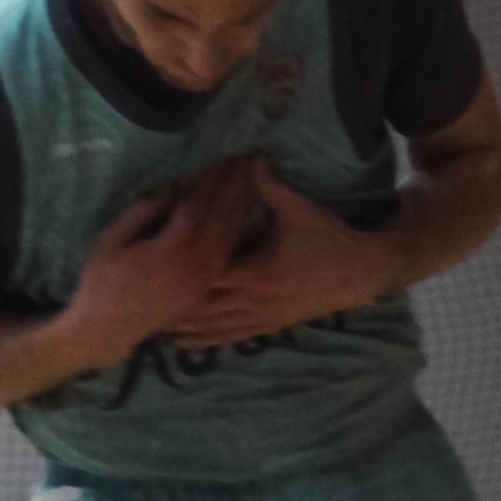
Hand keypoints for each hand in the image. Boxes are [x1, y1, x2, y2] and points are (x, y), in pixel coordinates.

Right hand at [59, 153, 259, 362]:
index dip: (213, 176)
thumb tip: (173, 186)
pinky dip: (237, 228)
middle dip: (234, 182)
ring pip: (231, 234)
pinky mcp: (206, 288)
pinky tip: (243, 210)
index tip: (223, 152)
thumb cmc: (102, 280)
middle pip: (222, 215)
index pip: (200, 203)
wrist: (106, 329)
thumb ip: (144, 211)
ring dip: (241, 202)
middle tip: (245, 155)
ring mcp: (205, 279)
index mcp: (173, 250)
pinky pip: (229, 253)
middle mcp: (197, 264)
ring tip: (249, 175)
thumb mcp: (112, 239)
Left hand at [170, 160, 400, 345]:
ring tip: (150, 325)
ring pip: (213, 326)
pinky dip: (205, 340)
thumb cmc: (330, 239)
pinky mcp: (269, 326)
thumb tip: (249, 156)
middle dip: (172, 304)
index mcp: (258, 272)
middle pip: (204, 305)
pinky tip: (183, 344)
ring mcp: (262, 317)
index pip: (210, 271)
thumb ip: (270, 186)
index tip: (152, 266)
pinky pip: (231, 337)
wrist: (363, 273)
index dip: (181, 270)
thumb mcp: (300, 209)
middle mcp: (255, 300)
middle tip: (137, 302)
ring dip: (182, 326)